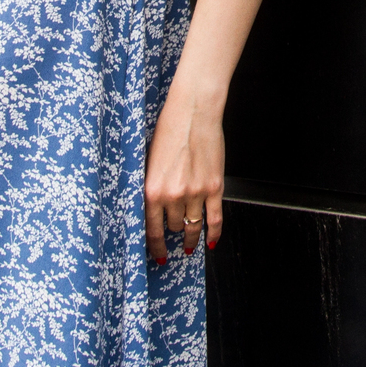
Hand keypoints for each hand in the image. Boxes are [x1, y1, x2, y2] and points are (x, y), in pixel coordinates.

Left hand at [144, 89, 224, 262]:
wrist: (193, 112)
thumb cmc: (169, 129)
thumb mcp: (150, 161)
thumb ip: (152, 187)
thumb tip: (152, 209)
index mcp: (153, 190)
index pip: (152, 229)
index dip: (155, 246)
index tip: (158, 254)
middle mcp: (173, 195)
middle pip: (173, 226)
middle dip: (172, 229)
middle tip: (173, 232)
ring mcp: (196, 193)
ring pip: (192, 225)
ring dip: (190, 235)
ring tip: (189, 243)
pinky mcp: (214, 187)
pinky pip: (215, 219)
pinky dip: (213, 233)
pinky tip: (210, 242)